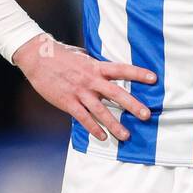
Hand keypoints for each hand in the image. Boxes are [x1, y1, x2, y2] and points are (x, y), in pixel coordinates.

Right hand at [13, 34, 155, 141]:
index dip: (138, 73)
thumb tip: (107, 67)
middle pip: (116, 93)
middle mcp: (90, 79)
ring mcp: (79, 92)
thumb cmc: (61, 55)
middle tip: (147, 115)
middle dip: (132, 105)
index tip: (154, 79)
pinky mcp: (68, 102)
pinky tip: (102, 137)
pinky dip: (93, 128)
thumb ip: (95, 64)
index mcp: (96, 66)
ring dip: (114, 124)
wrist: (37, 57)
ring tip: (126, 135)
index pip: (122, 69)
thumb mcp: (82, 56)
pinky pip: (83, 118)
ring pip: (101, 110)